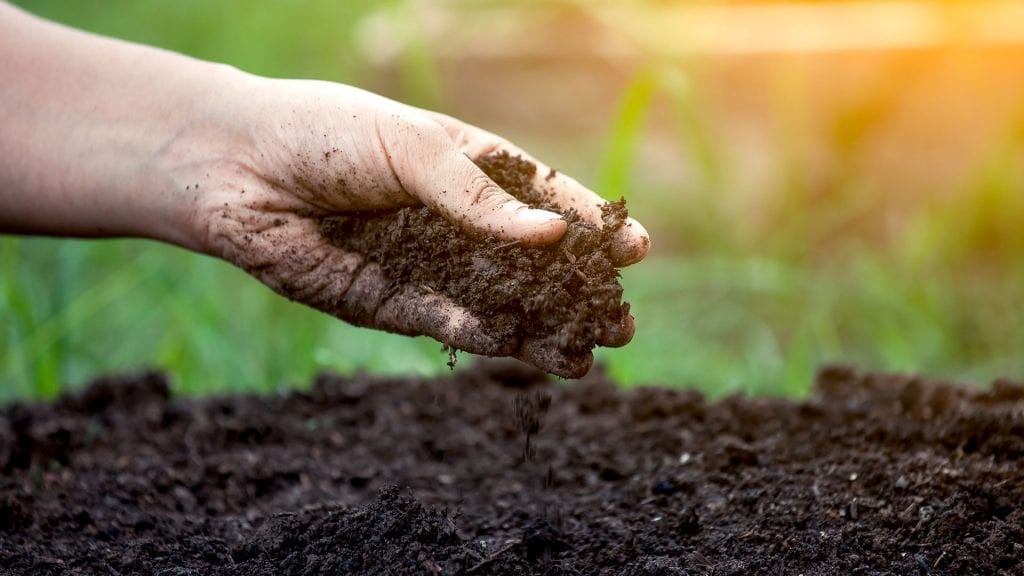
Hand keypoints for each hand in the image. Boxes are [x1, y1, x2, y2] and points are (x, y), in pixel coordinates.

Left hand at [172, 75, 648, 376]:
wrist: (238, 168)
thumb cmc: (327, 134)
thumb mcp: (413, 149)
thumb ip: (478, 197)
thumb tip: (554, 235)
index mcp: (470, 167)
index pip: (545, 200)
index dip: (592, 225)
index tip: (637, 249)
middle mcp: (456, 221)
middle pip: (532, 264)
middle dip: (578, 294)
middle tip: (621, 323)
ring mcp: (427, 264)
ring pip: (498, 304)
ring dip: (542, 331)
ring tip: (587, 358)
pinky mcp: (389, 302)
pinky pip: (446, 323)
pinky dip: (483, 336)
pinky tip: (519, 349)